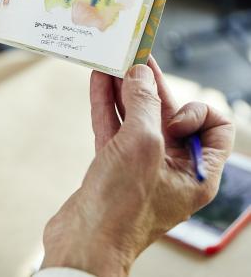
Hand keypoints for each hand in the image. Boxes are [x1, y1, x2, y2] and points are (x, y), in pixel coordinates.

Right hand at [42, 59, 234, 276]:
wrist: (83, 241)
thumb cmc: (121, 205)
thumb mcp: (142, 145)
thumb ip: (143, 104)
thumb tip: (139, 74)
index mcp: (196, 171)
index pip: (214, 126)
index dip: (194, 111)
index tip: (169, 114)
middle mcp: (171, 167)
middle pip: (167, 115)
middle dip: (151, 86)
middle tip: (136, 57)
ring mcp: (139, 167)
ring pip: (135, 119)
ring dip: (123, 90)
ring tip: (111, 62)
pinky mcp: (111, 166)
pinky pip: (112, 129)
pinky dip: (106, 105)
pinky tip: (97, 83)